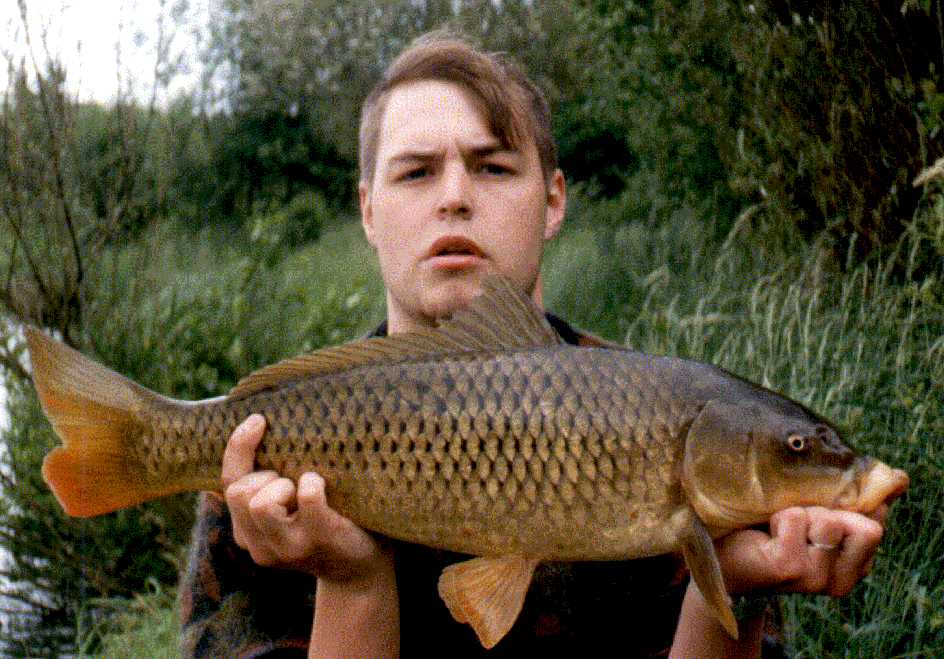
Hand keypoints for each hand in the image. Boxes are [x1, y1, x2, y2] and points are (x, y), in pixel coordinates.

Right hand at [221, 414, 391, 585]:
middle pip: (239, 492)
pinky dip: (314, 484)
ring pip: (260, 503)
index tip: (259, 420)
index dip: (237, 446)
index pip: (226, 482)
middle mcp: (260, 545)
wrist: (360, 570)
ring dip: (282, 484)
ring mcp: (289, 547)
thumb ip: (263, 487)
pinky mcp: (319, 540)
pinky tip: (323, 488)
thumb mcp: (285, 511)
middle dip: (264, 475)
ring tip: (303, 489)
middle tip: (291, 482)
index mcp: (246, 531)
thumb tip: (249, 430)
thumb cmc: (322, 525)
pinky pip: (308, 497)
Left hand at [715, 505, 887, 596]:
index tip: (818, 509)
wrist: (723, 554)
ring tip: (780, 528)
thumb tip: (898, 479)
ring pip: (830, 520)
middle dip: (828, 511)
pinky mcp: (790, 568)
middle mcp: (843, 579)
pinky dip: (779, 517)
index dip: (851, 504)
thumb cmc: (770, 528)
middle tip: (797, 523)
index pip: (878, 524)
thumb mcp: (818, 510)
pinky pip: (796, 519)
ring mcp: (817, 578)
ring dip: (801, 513)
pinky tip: (767, 535)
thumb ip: (854, 499)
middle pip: (867, 526)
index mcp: (856, 565)